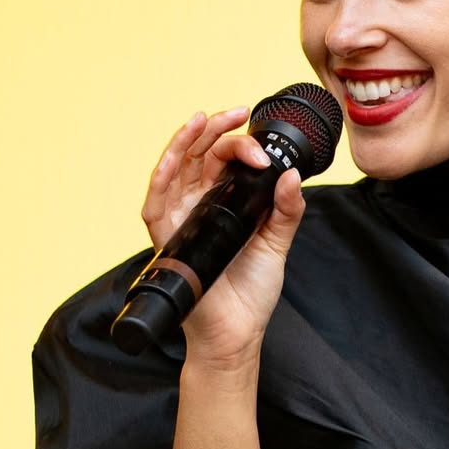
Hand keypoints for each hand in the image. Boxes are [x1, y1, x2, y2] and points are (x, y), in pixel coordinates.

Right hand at [142, 107, 306, 368]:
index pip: (224, 161)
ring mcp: (180, 220)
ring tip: (203, 119)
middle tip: (235, 115)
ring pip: (174, 170)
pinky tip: (173, 158)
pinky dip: (162, 178)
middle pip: (198, 156)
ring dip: (185, 142)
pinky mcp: (168, 239)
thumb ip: (286, 211)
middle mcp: (198, 206)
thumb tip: (292, 176)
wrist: (236, 333)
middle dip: (215, 132)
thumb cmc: (250, 294)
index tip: (262, 149)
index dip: (240, 146)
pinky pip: (156, 203)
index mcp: (223, 203)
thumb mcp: (277, 244)